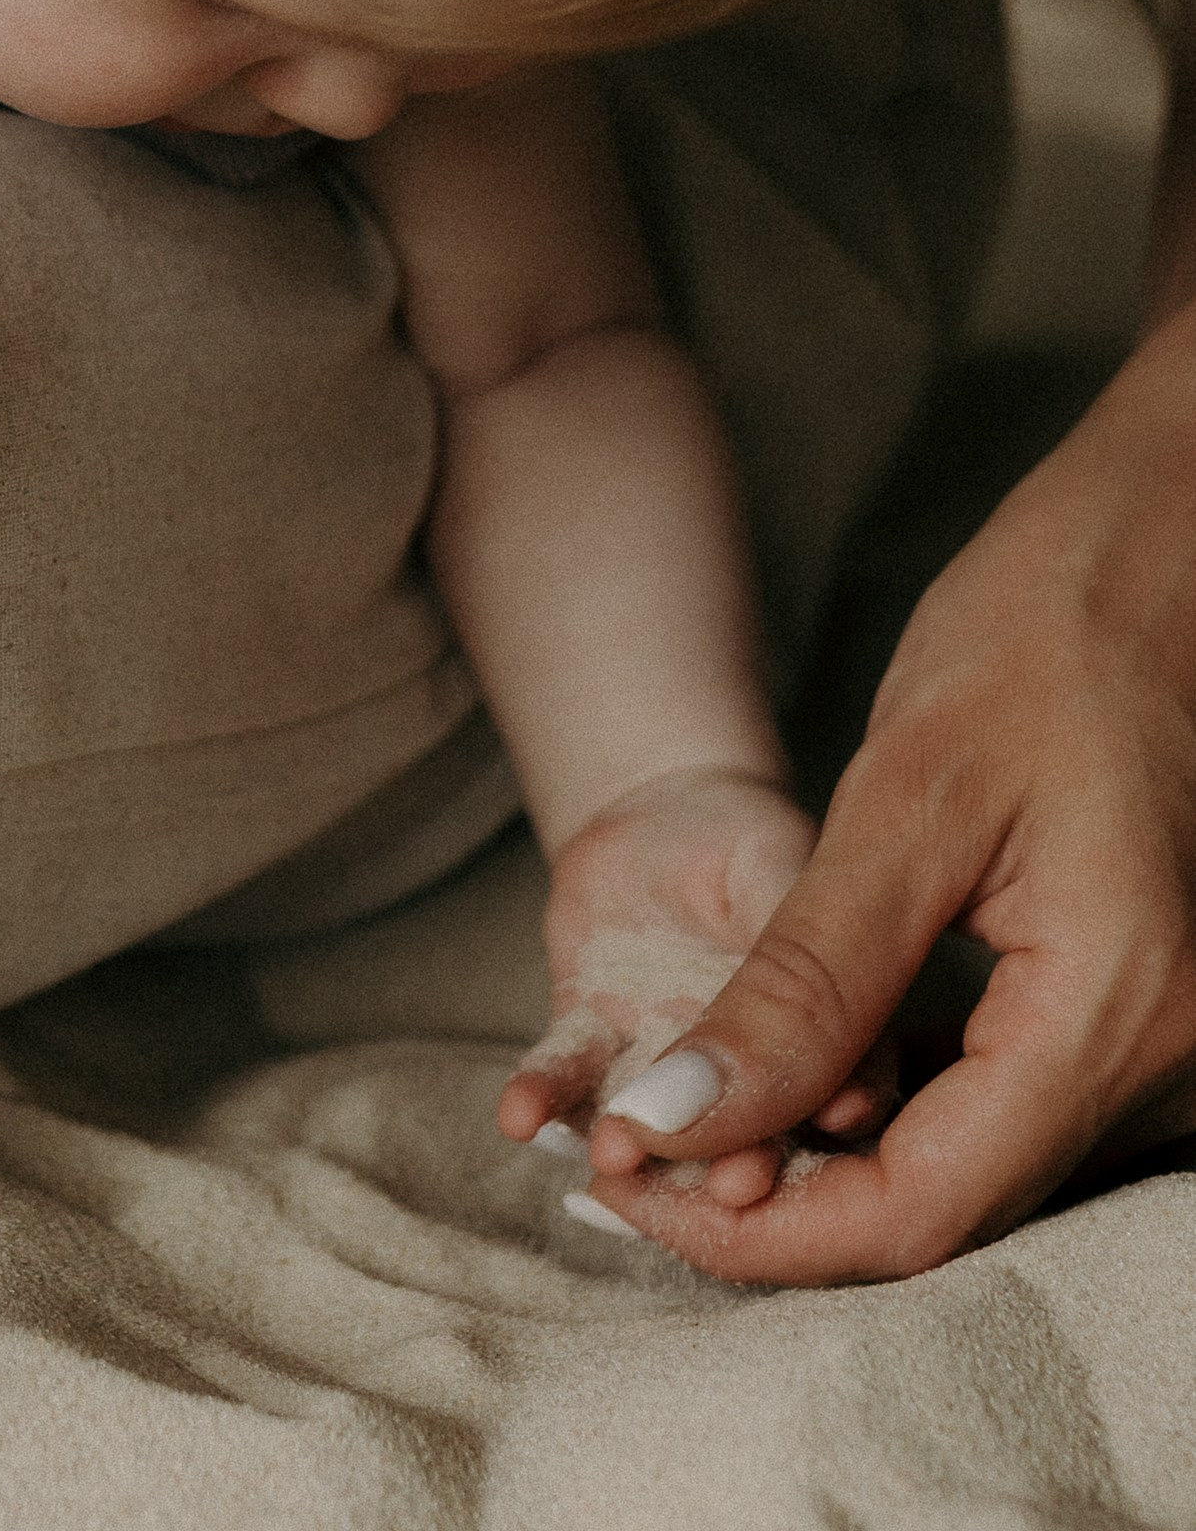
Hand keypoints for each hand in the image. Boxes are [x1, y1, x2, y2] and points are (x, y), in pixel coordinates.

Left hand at [498, 768, 890, 1210]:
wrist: (663, 813)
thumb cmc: (763, 842)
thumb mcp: (797, 883)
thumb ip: (810, 977)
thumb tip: (833, 1099)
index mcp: (846, 1067)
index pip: (866, 1128)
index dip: (848, 1161)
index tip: (827, 1139)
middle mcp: (758, 1097)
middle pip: (761, 1161)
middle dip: (739, 1181)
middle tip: (717, 1186)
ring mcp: (676, 1084)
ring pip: (661, 1136)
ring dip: (639, 1152)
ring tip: (610, 1151)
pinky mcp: (602, 1052)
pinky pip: (572, 1081)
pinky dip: (548, 1095)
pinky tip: (522, 1115)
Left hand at [575, 328, 1195, 1282]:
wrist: (1169, 539)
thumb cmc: (1048, 630)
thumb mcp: (906, 800)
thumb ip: (802, 983)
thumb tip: (677, 1124)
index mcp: (1116, 1013)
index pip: (923, 1212)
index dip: (762, 1229)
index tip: (626, 1187)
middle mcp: (1159, 1054)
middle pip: (949, 1207)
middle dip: (779, 1205)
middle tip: (627, 1167)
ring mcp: (1154, 1031)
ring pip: (968, 1162)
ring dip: (819, 1162)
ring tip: (674, 1123)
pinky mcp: (1127, 994)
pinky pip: (995, 1098)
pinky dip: (878, 1104)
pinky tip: (782, 1071)